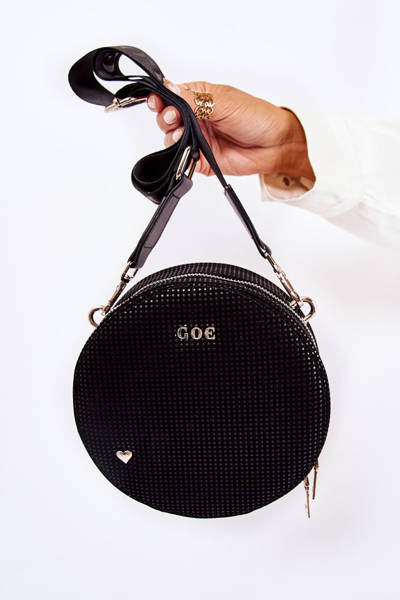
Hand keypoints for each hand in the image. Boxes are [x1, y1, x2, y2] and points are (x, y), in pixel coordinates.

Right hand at [147, 79, 314, 180]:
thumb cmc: (257, 116)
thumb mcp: (224, 102)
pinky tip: (186, 150)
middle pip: (167, 118)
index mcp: (199, 97)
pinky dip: (181, 156)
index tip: (156, 101)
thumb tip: (170, 88)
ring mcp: (198, 138)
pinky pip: (184, 160)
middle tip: (173, 118)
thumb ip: (195, 99)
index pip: (171, 96)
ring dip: (171, 136)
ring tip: (180, 133)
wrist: (275, 145)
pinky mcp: (202, 159)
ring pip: (172, 139)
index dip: (161, 98)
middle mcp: (196, 118)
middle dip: (165, 118)